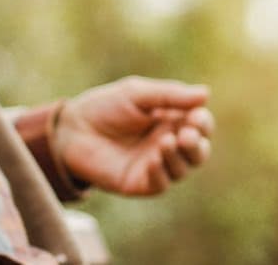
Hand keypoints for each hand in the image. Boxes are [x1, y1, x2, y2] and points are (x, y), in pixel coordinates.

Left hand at [53, 76, 213, 196]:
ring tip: (166, 142)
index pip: (200, 125)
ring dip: (179, 157)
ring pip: (182, 168)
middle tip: (186, 135)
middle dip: (197, 144)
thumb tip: (205, 94)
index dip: (203, 123)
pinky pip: (160, 183)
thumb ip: (169, 95)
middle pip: (198, 151)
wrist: (72, 129)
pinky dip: (160, 172)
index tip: (196, 117)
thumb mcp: (136, 94)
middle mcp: (168, 144)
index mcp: (172, 120)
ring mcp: (155, 165)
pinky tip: (152, 159)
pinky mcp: (140, 183)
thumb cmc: (104, 107)